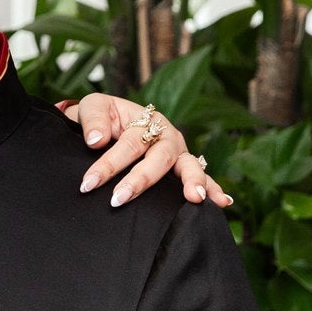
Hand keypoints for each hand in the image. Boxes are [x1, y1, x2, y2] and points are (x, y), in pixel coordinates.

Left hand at [67, 93, 231, 209]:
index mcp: (146, 119)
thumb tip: (96, 140)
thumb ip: (93, 120)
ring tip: (195, 197)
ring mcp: (178, 153)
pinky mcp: (182, 169)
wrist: (109, 125)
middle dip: (141, 179)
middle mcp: (166, 136)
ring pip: (187, 165)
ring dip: (192, 181)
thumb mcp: (92, 108)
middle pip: (159, 157)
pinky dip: (213, 189)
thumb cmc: (103, 117)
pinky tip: (222, 202)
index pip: (129, 143)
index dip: (108, 164)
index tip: (88, 183)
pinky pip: (201, 178)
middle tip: (120, 198)